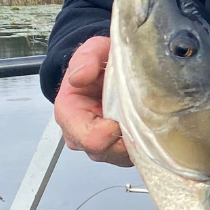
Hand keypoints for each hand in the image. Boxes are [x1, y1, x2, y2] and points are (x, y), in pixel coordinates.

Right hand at [54, 36, 133, 166]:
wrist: (104, 72)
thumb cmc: (98, 64)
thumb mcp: (94, 50)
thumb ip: (86, 58)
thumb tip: (79, 77)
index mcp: (68, 113)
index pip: (91, 139)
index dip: (113, 131)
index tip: (126, 115)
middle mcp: (77, 135)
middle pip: (106, 151)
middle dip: (126, 137)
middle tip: (139, 116)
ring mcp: (96, 147)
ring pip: (119, 158)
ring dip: (133, 143)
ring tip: (140, 119)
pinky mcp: (112, 152)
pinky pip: (127, 158)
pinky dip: (138, 146)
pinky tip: (141, 127)